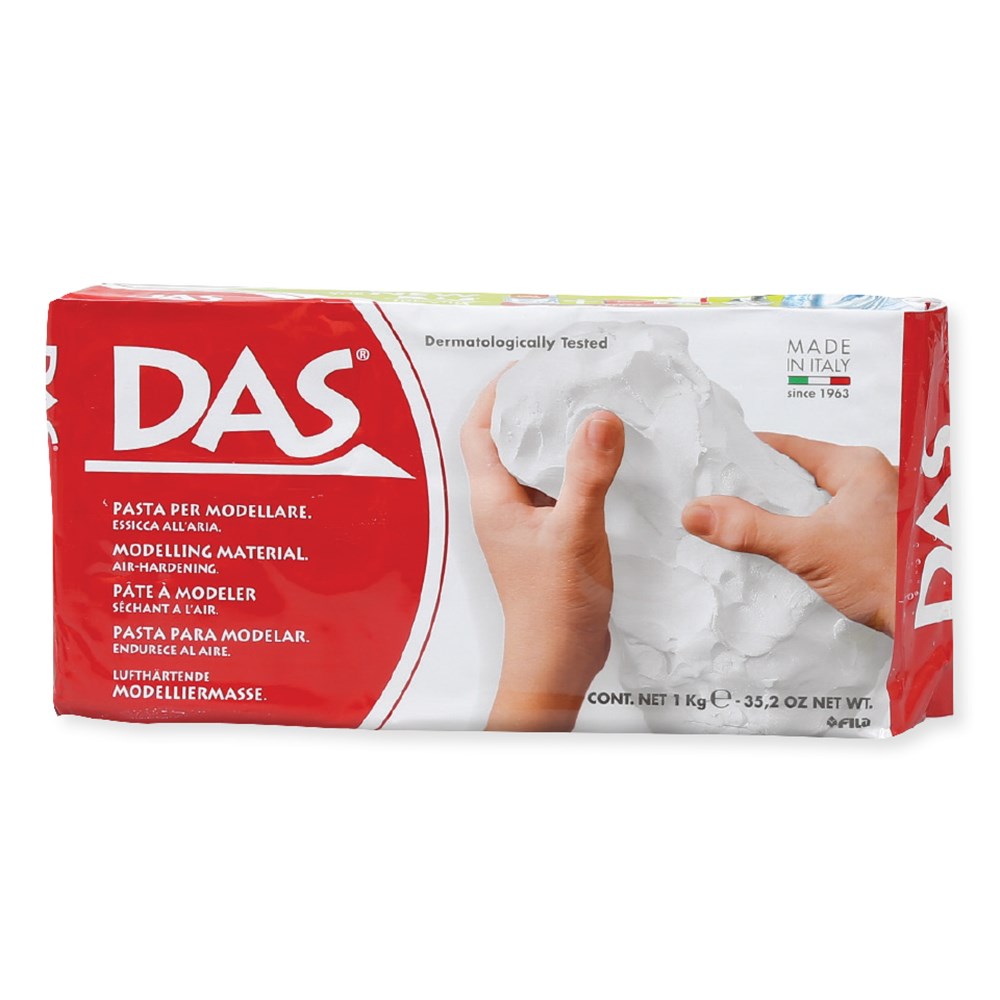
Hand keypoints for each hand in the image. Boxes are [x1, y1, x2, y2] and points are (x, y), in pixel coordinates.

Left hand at [461, 377, 624, 730]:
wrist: (557, 660)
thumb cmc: (554, 605)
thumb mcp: (575, 532)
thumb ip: (588, 474)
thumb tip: (598, 417)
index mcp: (493, 499)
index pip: (478, 431)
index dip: (496, 395)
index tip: (526, 368)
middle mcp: (502, 508)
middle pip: (506, 443)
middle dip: (530, 410)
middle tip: (565, 382)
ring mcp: (524, 525)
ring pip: (534, 468)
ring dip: (555, 441)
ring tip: (588, 413)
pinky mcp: (547, 539)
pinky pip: (556, 491)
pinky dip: (575, 471)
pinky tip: (605, 466)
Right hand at [682, 434, 897, 635]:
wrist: (933, 621)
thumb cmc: (890, 577)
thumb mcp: (807, 548)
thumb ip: (751, 529)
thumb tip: (699, 512)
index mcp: (858, 466)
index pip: (789, 447)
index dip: (750, 454)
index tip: (717, 463)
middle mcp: (872, 480)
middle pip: (799, 475)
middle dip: (761, 490)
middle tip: (723, 501)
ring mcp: (877, 509)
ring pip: (813, 503)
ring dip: (783, 517)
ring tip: (746, 528)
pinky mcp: (877, 538)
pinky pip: (826, 526)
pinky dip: (802, 535)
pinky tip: (783, 551)